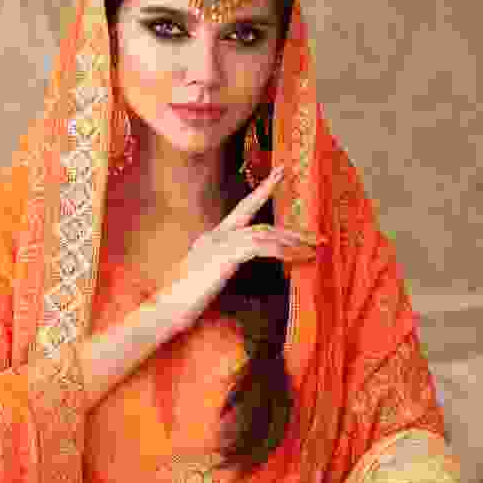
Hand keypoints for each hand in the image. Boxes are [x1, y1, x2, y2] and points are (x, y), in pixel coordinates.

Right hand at [159, 165, 325, 334]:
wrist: (165, 310)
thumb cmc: (181, 303)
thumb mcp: (206, 281)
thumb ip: (222, 268)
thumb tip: (235, 268)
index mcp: (212, 237)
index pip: (243, 209)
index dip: (263, 190)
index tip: (280, 173)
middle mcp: (216, 235)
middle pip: (262, 224)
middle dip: (291, 229)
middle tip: (316, 235)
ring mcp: (219, 244)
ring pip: (264, 234)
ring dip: (292, 241)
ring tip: (313, 248)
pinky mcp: (224, 257)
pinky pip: (260, 248)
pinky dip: (281, 251)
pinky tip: (297, 258)